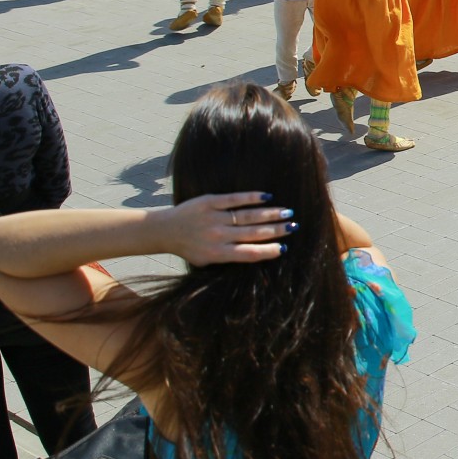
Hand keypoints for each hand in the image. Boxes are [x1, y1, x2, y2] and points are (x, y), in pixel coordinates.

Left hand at [155, 192, 293, 265]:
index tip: (284, 247)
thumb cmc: (188, 248)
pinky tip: (266, 197)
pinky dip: (251, 197)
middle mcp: (218, 236)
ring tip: (287, 211)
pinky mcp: (208, 202)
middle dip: (276, 230)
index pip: (250, 253)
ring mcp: (213, 218)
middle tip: (293, 226)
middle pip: (254, 233)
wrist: (164, 231)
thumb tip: (258, 254)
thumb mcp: (206, 261)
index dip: (269, 251)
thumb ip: (229, 258)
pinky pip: (233, 199)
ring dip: (270, 213)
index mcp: (218, 254)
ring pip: (248, 216)